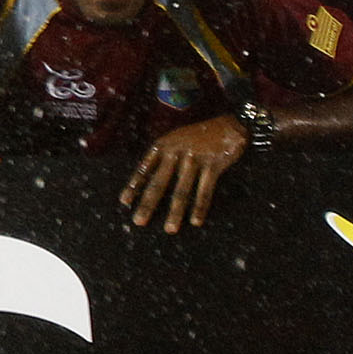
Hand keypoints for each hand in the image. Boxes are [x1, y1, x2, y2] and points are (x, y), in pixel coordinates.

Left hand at [122, 115, 249, 230]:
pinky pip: (205, 190)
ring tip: (169, 229)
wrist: (228, 124)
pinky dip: (200, 206)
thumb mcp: (174, 139)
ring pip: (182, 190)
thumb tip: (148, 179)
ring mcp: (194, 159)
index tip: (124, 202)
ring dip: (175, 211)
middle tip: (139, 221)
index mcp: (162, 146)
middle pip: (159, 182)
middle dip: (148, 203)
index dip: (134, 186)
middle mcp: (175, 152)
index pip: (144, 168)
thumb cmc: (198, 135)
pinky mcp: (212, 165)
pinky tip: (195, 221)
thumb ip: (162, 156)